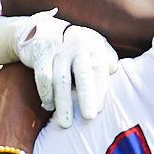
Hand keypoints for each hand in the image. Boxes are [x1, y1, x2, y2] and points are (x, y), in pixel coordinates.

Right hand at [11, 10, 118, 127]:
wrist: (42, 29)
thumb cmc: (75, 47)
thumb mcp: (93, 46)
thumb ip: (106, 57)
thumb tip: (113, 69)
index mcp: (94, 45)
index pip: (100, 70)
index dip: (100, 91)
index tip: (99, 111)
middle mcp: (77, 44)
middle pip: (83, 73)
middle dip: (86, 97)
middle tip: (89, 117)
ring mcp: (58, 48)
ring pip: (61, 79)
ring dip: (63, 102)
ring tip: (65, 124)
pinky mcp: (40, 52)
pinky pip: (43, 77)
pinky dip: (46, 94)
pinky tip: (49, 106)